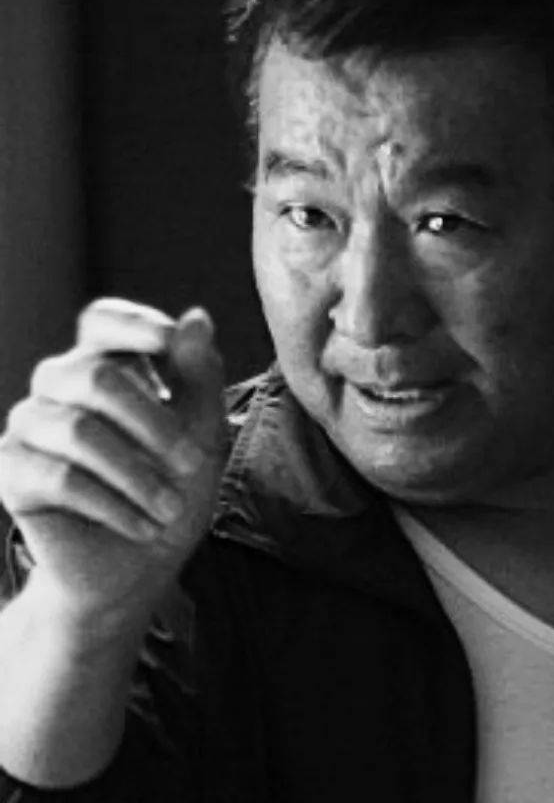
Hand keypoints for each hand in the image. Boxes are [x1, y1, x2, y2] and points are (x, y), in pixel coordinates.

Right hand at [0, 298, 226, 640]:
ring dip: (136, 475)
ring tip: (170, 507)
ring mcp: (30, 426)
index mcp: (105, 363)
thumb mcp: (203, 432)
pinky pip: (58, 479)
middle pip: (96, 377)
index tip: (169, 345)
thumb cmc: (174, 488)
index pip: (102, 320)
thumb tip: (196, 316)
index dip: (133, 326)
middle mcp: (59, 385)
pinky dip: (111, 505)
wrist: (138, 567)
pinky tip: (142, 525)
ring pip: (78, 431)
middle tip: (193, 464)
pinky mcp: (12, 474)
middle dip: (155, 423)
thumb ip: (199, 374)